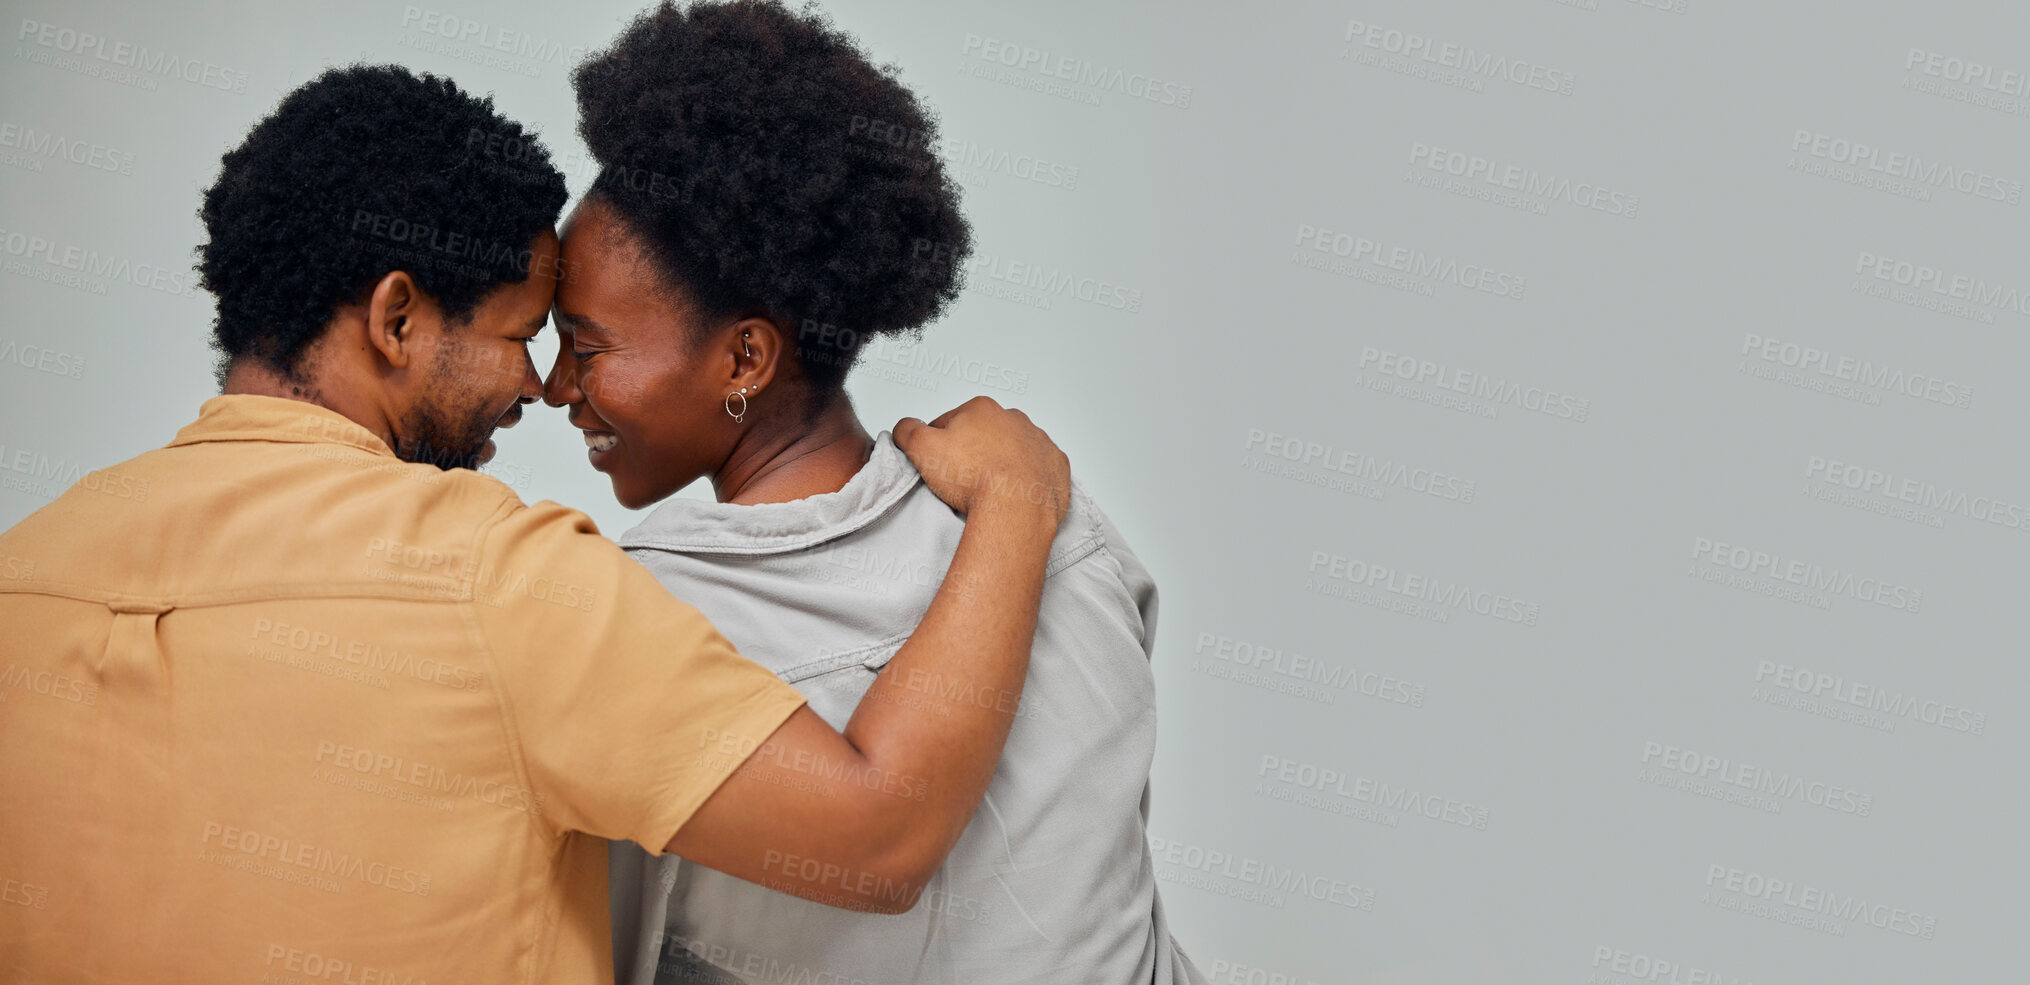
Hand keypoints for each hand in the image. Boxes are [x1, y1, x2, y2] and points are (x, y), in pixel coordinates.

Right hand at [894, 396, 1069, 525]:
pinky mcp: (1056, 466)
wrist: (1017, 510)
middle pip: (984, 435)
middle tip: (962, 481)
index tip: (938, 466)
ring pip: (1013, 451)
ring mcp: (1040, 442)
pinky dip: (1028, 480)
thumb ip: (908, 430)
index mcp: (982, 408)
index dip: (938, 445)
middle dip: (973, 453)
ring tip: (989, 491)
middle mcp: (1015, 419)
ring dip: (1002, 464)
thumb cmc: (973, 479)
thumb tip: (906, 427)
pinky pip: (1039, 470)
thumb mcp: (921, 448)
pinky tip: (1016, 495)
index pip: (950, 422)